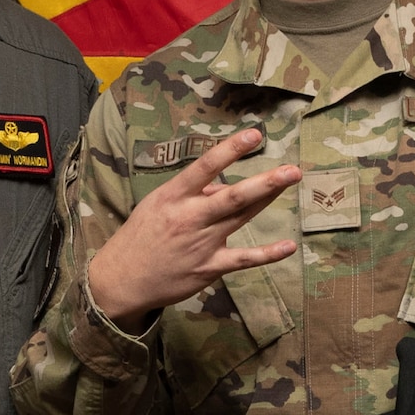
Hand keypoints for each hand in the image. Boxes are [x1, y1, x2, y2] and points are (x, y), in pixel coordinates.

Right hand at [87, 129, 299, 331]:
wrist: (122, 279)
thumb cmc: (142, 236)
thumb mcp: (159, 204)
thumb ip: (192, 194)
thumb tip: (224, 185)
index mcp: (173, 197)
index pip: (204, 168)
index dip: (230, 151)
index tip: (254, 136)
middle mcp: (189, 217)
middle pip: (232, 196)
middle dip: (264, 181)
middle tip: (292, 169)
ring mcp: (201, 244)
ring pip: (240, 217)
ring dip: (268, 198)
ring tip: (291, 180)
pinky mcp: (209, 268)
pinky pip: (243, 259)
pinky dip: (268, 254)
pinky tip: (289, 246)